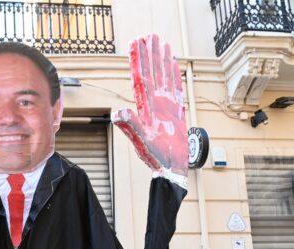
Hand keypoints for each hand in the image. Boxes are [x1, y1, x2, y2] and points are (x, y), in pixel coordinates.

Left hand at [112, 34, 187, 180]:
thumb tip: (118, 113)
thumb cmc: (156, 157)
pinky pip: (175, 89)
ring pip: (164, 77)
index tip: (136, 43)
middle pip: (152, 73)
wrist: (171, 167)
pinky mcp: (175, 112)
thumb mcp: (142, 141)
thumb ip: (132, 127)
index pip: (141, 78)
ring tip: (162, 43)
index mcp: (146, 107)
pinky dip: (174, 75)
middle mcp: (154, 104)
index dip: (138, 60)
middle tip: (150, 36)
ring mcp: (165, 107)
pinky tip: (173, 64)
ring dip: (162, 60)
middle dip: (150, 54)